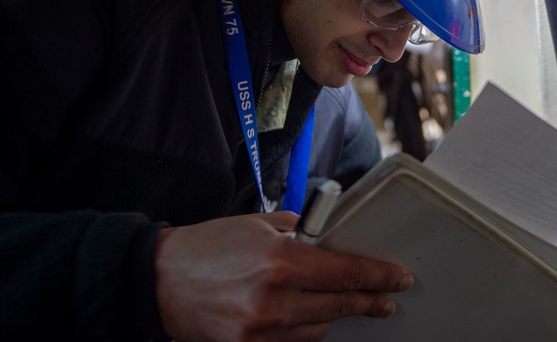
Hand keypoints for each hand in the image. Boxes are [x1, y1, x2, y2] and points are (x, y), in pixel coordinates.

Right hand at [155, 212, 413, 341]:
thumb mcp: (255, 225)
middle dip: (368, 302)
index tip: (399, 280)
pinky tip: (307, 320)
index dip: (378, 278)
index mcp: (280, 261)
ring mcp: (260, 331)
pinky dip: (303, 332)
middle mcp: (274, 299)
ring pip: (317, 328)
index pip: (346, 273)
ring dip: (332, 316)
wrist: (157, 281)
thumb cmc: (207, 247)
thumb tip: (325, 240)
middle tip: (386, 301)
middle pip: (339, 305)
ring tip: (341, 305)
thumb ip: (295, 233)